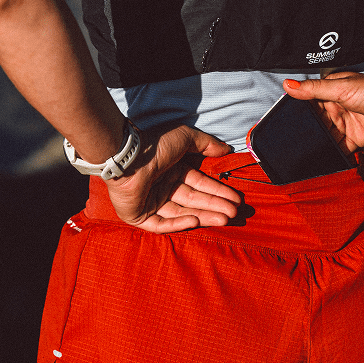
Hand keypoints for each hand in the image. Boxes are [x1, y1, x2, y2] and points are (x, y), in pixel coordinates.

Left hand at [104, 124, 240, 232]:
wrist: (128, 157)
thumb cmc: (154, 145)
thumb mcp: (185, 138)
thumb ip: (206, 144)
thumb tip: (226, 149)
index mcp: (172, 171)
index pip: (199, 185)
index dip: (218, 192)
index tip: (236, 199)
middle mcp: (162, 187)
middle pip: (194, 201)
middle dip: (215, 206)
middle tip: (235, 213)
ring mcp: (150, 203)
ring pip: (181, 213)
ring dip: (204, 216)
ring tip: (225, 219)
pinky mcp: (139, 216)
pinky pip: (161, 224)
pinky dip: (178, 223)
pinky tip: (196, 221)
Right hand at [284, 72, 363, 152]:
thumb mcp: (342, 89)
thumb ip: (314, 90)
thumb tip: (288, 85)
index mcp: (330, 92)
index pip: (306, 102)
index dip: (294, 112)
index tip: (279, 122)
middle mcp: (336, 108)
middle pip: (313, 124)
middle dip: (304, 133)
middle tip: (289, 144)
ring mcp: (345, 125)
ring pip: (324, 138)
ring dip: (316, 146)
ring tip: (301, 155)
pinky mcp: (355, 140)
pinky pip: (337, 151)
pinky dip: (330, 156)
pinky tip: (320, 161)